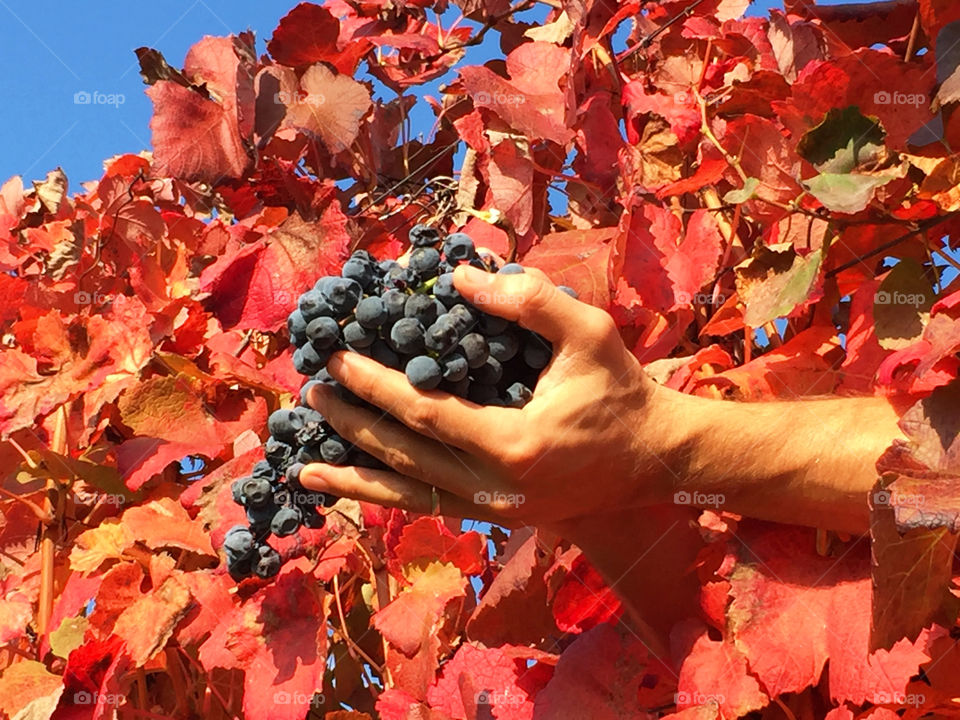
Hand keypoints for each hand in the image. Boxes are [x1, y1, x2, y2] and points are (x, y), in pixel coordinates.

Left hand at [300, 264, 682, 534]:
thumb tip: (460, 274)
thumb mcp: (588, 332)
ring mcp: (495, 513)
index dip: (373, 386)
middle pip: (404, 458)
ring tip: (305, 467)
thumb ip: (527, 300)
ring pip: (410, 498)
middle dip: (352, 425)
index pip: (423, 413)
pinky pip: (431, 508)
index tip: (333, 361)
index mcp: (513, 445)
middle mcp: (497, 491)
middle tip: (311, 395)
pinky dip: (391, 497)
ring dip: (356, 478)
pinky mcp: (498, 519)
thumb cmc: (622, 393)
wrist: (655, 459)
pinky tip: (361, 489)